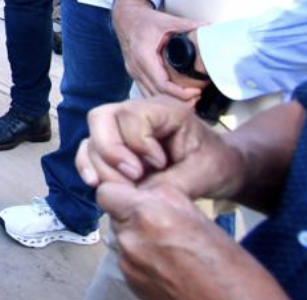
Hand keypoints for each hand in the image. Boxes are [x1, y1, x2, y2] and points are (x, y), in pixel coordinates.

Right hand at [75, 96, 240, 197]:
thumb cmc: (216, 165)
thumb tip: (137, 196)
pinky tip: (95, 183)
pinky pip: (89, 151)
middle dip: (110, 151)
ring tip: (124, 187)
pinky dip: (88, 166)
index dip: (138, 143)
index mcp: (164, 110)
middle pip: (101, 118)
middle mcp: (137, 112)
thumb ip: (171, 183)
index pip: (131, 116)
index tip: (160, 165)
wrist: (219, 168)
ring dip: (100, 164)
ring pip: (91, 136)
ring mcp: (121, 128)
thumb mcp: (203, 174)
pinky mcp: (114, 145)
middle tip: (134, 177)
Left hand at [96, 182, 276, 299]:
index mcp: (148, 216)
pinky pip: (128, 261)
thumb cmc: (232, 270)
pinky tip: (170, 266)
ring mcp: (128, 266)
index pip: (107, 191)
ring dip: (139, 237)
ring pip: (122, 238)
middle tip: (163, 224)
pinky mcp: (131, 285)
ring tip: (172, 248)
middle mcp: (131, 240)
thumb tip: (146, 190)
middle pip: (114, 215)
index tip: (137, 196)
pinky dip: (143, 259)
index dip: (121, 191)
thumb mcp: (200, 218)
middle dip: (132, 215)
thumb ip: (165, 199)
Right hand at [112, 0, 206, 100]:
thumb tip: (209, 27)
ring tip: (189, 102)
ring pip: (150, 96)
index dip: (180, 93)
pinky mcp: (134, 74)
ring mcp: (133, 72)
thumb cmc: (143, 20)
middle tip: (198, 99)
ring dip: (169, 102)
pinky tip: (173, 99)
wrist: (125, 18)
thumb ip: (188, 25)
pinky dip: (160, 97)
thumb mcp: (166, 21)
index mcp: (144, 56)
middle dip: (178, 101)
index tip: (196, 92)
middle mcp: (136, 67)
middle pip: (157, 94)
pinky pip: (146, 91)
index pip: (162, 84)